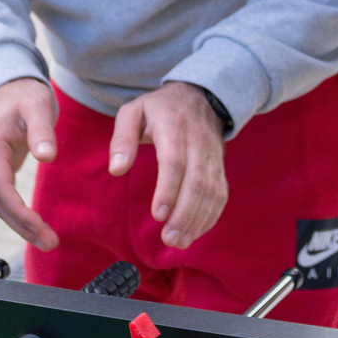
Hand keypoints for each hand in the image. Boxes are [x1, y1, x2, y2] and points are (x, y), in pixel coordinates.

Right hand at [0, 77, 59, 248]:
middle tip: (49, 243)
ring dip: (20, 224)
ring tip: (46, 240)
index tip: (40, 228)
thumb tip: (47, 156)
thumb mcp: (38, 106)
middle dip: (22, 226)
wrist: (9, 85)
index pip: (1, 188)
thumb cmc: (25, 94)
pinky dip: (16, 213)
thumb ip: (42, 131)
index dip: (19, 212)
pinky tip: (34, 225)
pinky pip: (1, 196)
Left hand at [111, 82, 229, 247]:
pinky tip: (195, 232)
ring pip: (211, 191)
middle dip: (184, 213)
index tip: (157, 215)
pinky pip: (220, 193)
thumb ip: (122, 139)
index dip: (168, 190)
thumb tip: (116, 169)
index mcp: (173, 126)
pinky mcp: (219, 166)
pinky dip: (210, 216)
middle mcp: (198, 141)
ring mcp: (213, 154)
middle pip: (197, 181)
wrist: (200, 95)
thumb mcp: (133, 111)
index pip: (174, 161)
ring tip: (180, 242)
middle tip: (169, 239)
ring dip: (198, 219)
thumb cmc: (159, 108)